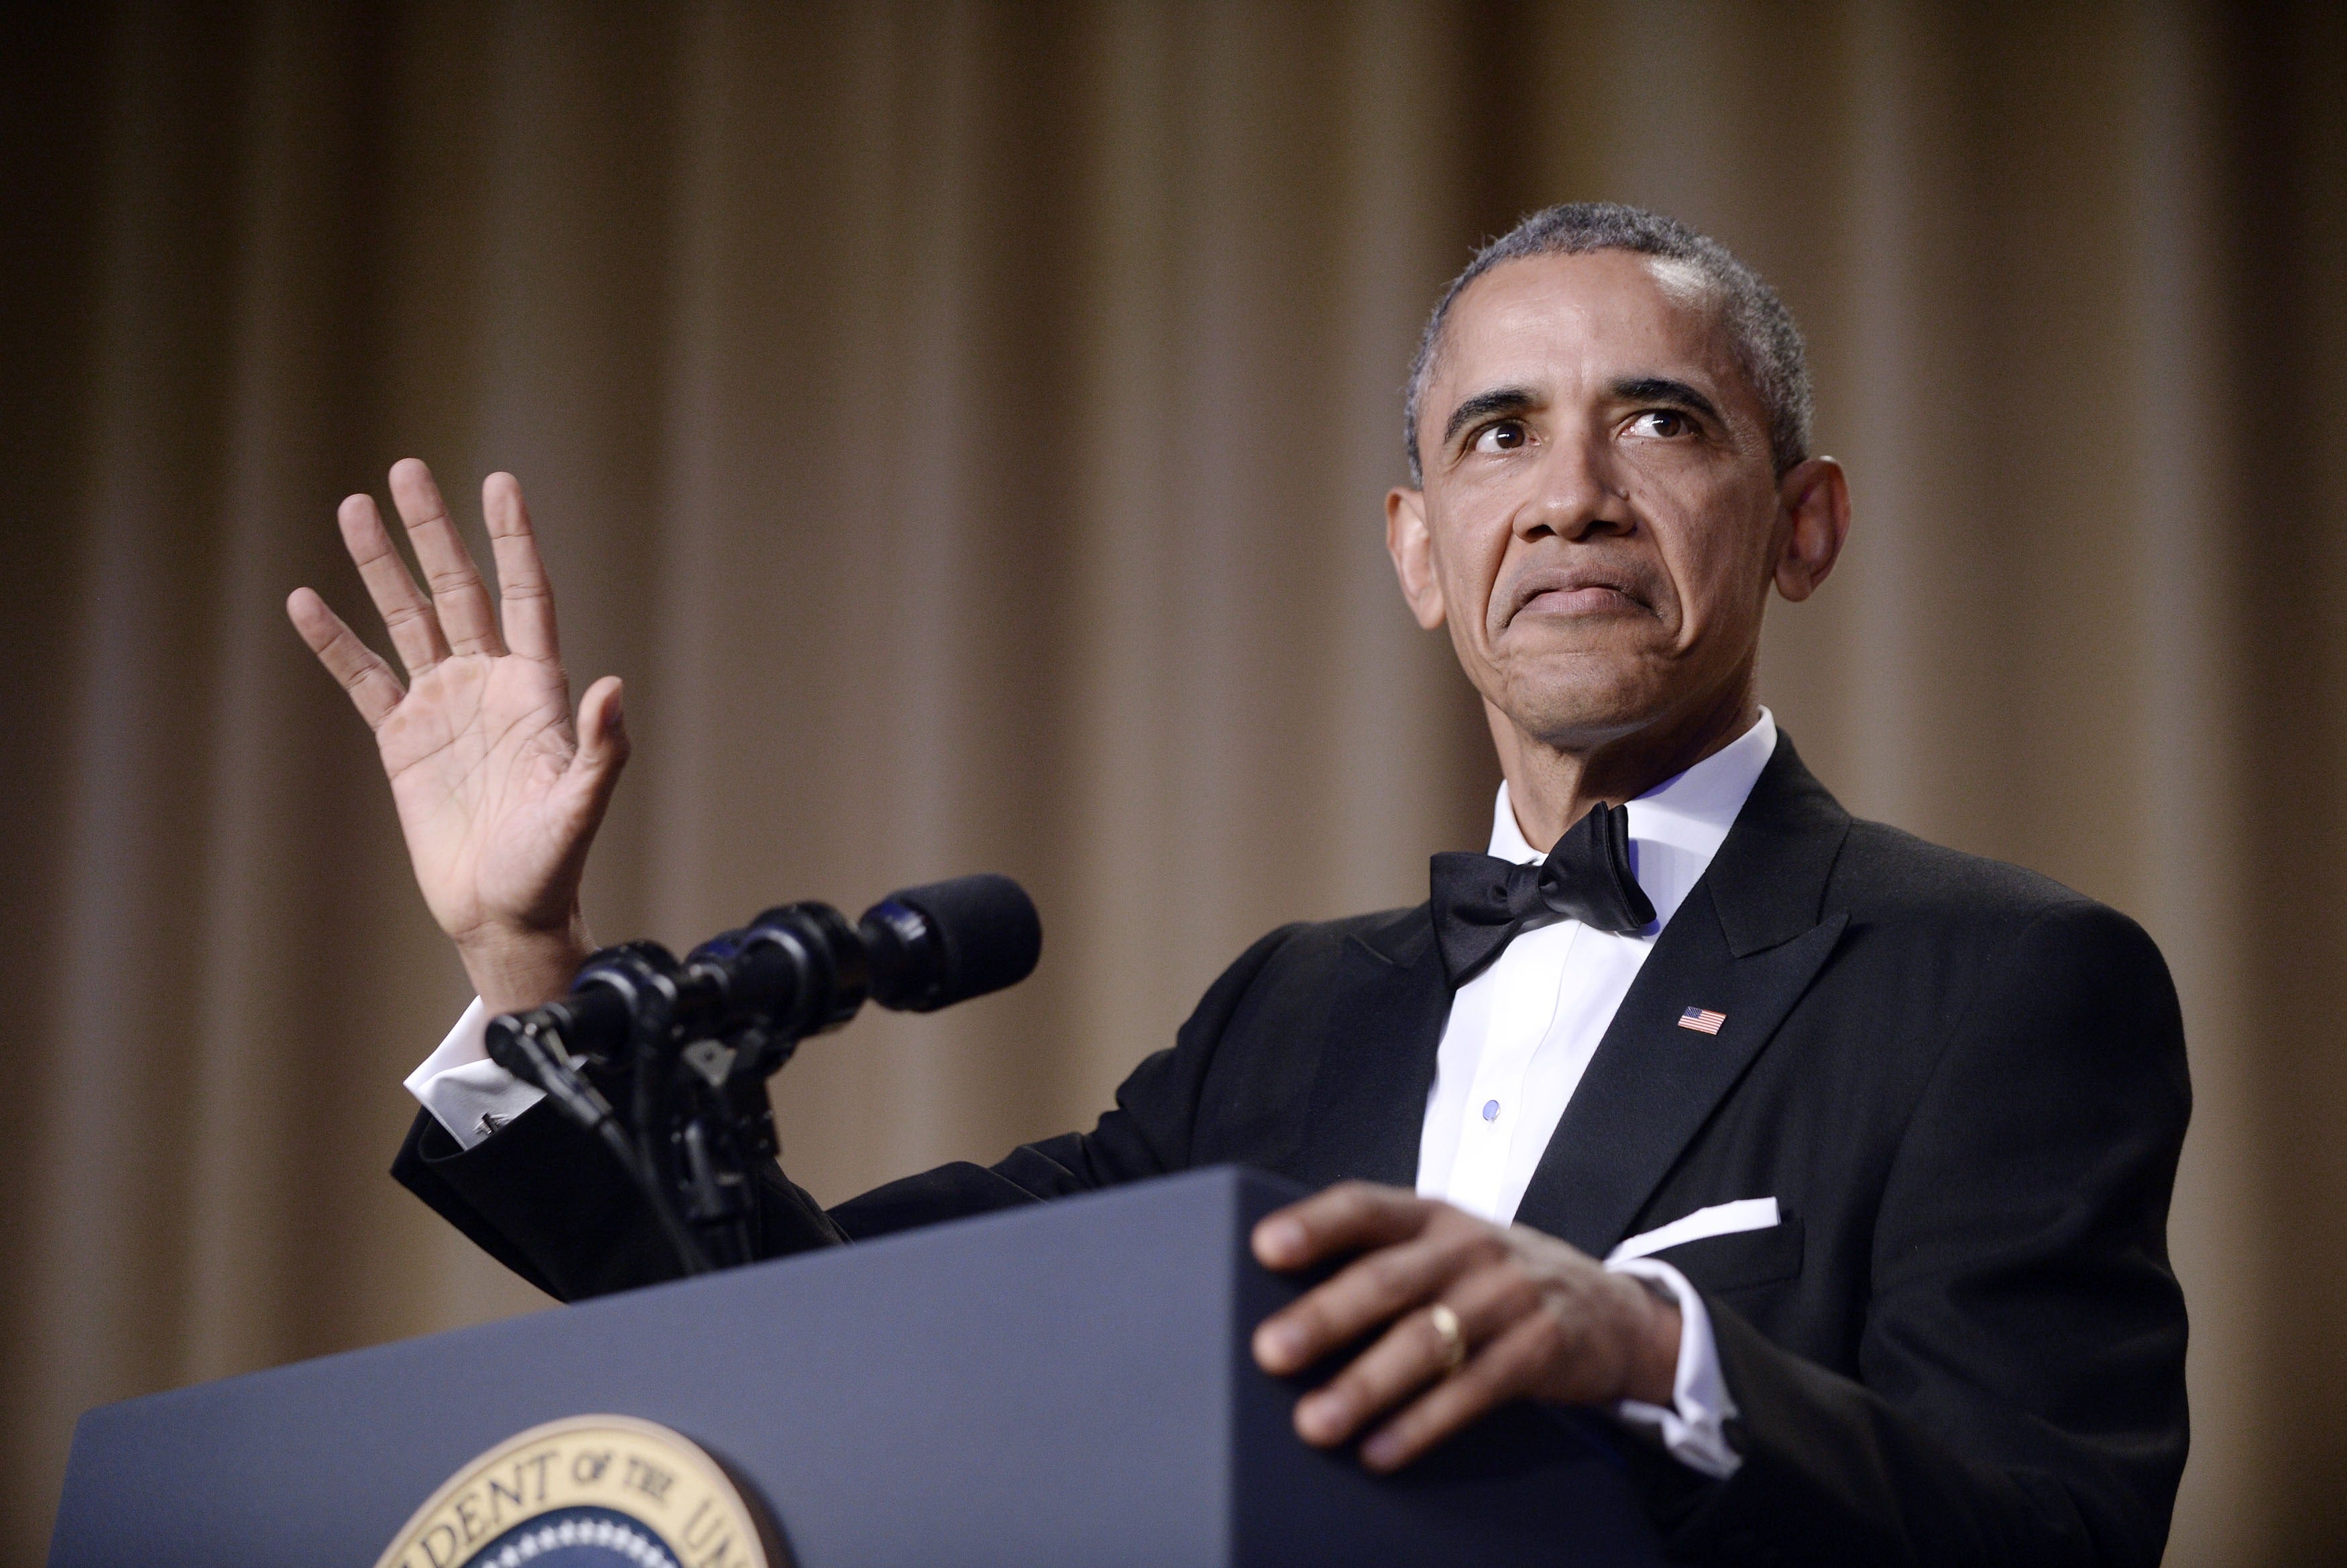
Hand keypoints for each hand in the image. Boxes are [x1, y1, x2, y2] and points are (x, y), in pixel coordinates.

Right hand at [286, 460, 627, 1013]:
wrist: (504, 914)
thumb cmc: (553, 866)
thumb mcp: (581, 809)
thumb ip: (601, 750)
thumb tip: (615, 686)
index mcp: (539, 690)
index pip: (527, 595)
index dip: (513, 540)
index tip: (499, 481)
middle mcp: (490, 684)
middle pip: (458, 591)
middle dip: (433, 531)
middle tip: (407, 470)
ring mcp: (444, 706)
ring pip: (407, 620)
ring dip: (379, 567)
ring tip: (353, 507)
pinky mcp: (402, 739)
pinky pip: (363, 678)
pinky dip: (335, 642)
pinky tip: (305, 600)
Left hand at [1249, 1182, 1681, 1471]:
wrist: (1611, 1308)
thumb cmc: (1495, 1278)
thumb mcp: (1446, 1248)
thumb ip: (1381, 1260)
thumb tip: (1280, 1300)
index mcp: (1432, 1216)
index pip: (1365, 1206)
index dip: (1315, 1224)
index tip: (1265, 1247)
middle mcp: (1467, 1248)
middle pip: (1387, 1280)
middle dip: (1325, 1317)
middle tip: (1269, 1351)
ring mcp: (1507, 1297)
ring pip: (1426, 1341)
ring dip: (1365, 1385)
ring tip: (1315, 1422)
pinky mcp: (1538, 1349)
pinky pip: (1472, 1391)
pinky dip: (1422, 1424)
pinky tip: (1381, 1449)